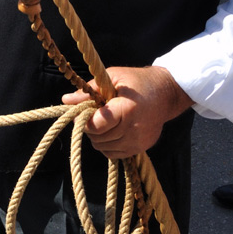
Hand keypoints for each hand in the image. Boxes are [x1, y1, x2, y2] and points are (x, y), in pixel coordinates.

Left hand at [61, 66, 192, 158]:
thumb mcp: (112, 78)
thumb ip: (89, 90)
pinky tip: (109, 132)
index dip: (85, 121)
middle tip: (89, 115)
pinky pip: (116, 155)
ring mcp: (139, 141)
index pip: (98, 125)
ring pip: (105, 148)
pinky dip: (107, 146)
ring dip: (97, 137)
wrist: (166, 93)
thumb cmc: (136, 81)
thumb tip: (66, 100)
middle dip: (89, 128)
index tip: (81, 112)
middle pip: (100, 138)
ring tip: (100, 122)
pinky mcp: (142, 148)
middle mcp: (134, 129)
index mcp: (126, 109)